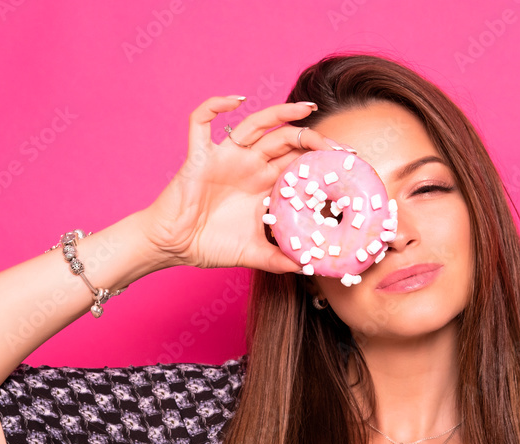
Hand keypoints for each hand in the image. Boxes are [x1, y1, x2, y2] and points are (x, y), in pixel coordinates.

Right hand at [142, 96, 348, 273]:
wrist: (172, 246)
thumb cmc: (210, 246)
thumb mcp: (253, 255)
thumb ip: (281, 260)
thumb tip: (312, 268)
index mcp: (263, 185)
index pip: (298, 164)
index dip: (321, 160)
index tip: (346, 164)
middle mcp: (248, 166)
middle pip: (285, 141)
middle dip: (312, 139)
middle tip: (336, 147)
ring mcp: (225, 158)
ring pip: (255, 124)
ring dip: (281, 113)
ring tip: (307, 108)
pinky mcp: (199, 156)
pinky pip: (202, 122)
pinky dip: (215, 106)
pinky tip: (235, 100)